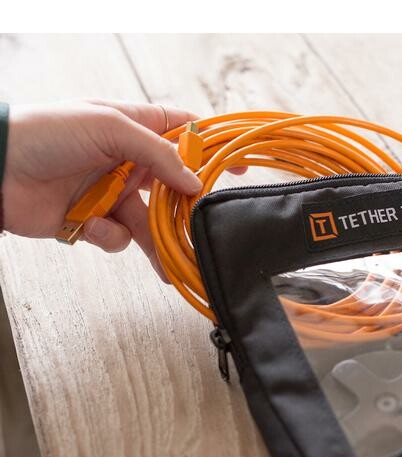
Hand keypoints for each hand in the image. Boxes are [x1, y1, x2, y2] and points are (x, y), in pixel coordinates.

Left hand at [1, 99, 202, 277]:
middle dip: (189, 207)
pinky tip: (92, 226)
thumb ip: (158, 152)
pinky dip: (110, 236)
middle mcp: (127, 162)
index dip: (213, 149)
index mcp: (133, 129)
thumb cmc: (45, 132)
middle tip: (205, 224)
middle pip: (175, 187)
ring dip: (161, 242)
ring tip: (172, 265)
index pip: (184, 135)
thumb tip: (194, 182)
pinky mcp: (93, 221)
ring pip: (152, 222)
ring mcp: (111, 193)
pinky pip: (119, 238)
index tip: (238, 167)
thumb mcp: (108, 127)